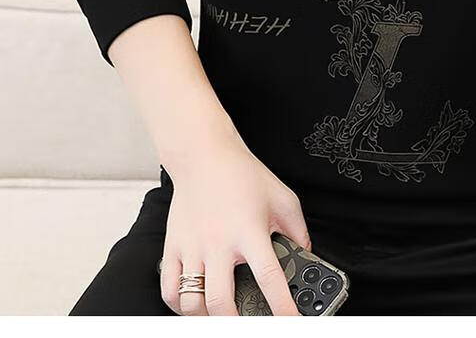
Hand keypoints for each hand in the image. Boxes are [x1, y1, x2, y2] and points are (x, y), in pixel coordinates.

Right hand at [159, 137, 308, 315]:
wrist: (203, 155)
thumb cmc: (242, 175)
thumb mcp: (282, 197)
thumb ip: (298, 230)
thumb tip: (306, 256)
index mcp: (249, 230)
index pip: (269, 277)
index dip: (282, 307)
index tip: (291, 322)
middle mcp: (218, 242)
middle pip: (221, 301)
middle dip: (236, 325)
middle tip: (249, 326)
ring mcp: (192, 247)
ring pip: (192, 302)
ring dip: (207, 318)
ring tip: (222, 316)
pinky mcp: (172, 247)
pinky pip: (169, 289)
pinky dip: (179, 306)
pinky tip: (194, 305)